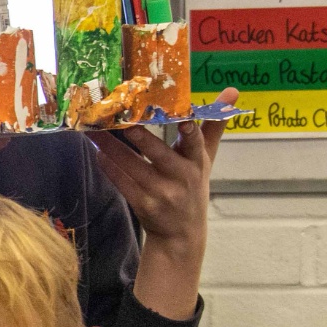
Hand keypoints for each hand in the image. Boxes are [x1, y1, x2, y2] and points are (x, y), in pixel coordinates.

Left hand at [87, 86, 235, 321]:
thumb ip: (215, 124)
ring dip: (111, 147)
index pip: (197, 144)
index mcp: (197, 163)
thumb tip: (232, 91)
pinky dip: (109, 167)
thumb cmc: (193, 187)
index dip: (191, 133)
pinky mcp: (143, 205)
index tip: (185, 118)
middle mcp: (181, 178)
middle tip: (123, 120)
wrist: (182, 235)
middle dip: (141, 137)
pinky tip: (97, 152)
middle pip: (159, 154)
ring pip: (133, 166)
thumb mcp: (207, 158)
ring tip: (94, 129)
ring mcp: (161, 194)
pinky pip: (122, 183)